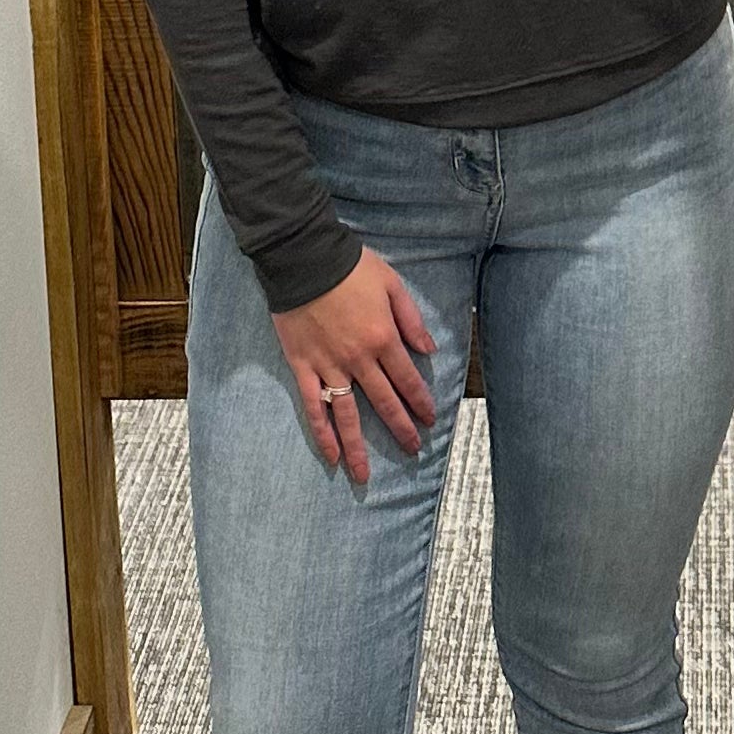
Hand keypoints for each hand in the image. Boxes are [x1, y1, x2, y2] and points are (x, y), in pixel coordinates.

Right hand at [272, 248, 438, 484]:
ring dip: (359, 447)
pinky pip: (314, 406)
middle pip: (384, 401)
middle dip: (400, 428)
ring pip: (348, 415)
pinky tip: (330, 455)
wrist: (304, 257)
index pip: (407, 379)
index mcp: (383, 338)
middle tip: (412, 449)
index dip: (420, 401)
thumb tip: (429, 349)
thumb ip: (411, 319)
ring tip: (366, 475)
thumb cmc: (350, 267)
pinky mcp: (303, 367)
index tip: (430, 419)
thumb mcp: (391, 284)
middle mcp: (359, 359)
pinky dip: (322, 433)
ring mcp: (329, 366)